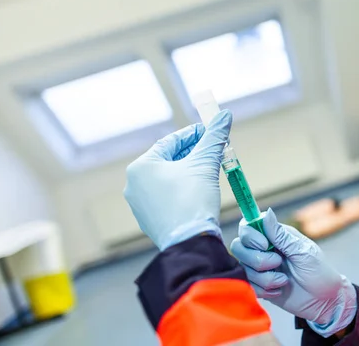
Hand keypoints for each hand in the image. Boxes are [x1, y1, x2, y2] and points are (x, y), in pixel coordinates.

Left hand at [124, 110, 231, 250]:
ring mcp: (139, 204)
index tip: (211, 131)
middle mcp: (134, 184)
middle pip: (169, 160)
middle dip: (193, 153)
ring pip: (168, 179)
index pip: (171, 142)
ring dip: (189, 171)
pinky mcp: (149, 220)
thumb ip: (214, 137)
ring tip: (210, 169)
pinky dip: (182, 189)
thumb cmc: (193, 200)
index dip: (195, 134)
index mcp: (141, 166)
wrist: (189, 242)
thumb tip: (224, 115)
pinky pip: (166, 196)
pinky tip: (199, 190)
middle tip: (214, 150)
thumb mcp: (206, 164)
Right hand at [230, 208, 356, 336]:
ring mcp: (260, 268)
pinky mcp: (259, 285)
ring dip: (265, 277)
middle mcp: (263, 249)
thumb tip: (267, 212)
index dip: (250, 235)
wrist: (324, 301)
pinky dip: (264, 290)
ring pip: (244, 268)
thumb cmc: (319, 272)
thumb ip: (281, 235)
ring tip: (284, 280)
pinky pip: (248, 286)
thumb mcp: (303, 252)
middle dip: (257, 259)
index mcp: (275, 236)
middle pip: (238, 247)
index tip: (264, 245)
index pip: (247, 226)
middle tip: (278, 263)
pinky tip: (280, 290)